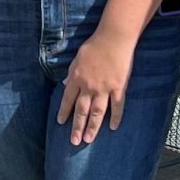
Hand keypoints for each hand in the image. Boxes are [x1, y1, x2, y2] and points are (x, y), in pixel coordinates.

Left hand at [56, 28, 134, 145]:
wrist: (113, 38)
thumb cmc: (94, 45)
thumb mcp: (77, 58)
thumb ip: (71, 74)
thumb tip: (65, 85)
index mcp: (76, 78)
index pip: (68, 99)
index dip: (64, 112)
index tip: (61, 123)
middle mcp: (88, 86)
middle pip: (81, 110)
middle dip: (77, 127)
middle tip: (74, 141)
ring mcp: (104, 89)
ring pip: (97, 113)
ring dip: (92, 127)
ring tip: (89, 139)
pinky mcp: (118, 88)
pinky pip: (117, 106)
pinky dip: (115, 118)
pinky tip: (113, 127)